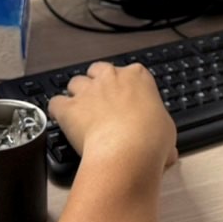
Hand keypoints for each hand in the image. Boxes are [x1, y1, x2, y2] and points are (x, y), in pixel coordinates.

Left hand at [49, 62, 176, 181]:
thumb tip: (166, 149)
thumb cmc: (151, 140)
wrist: (128, 151)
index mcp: (139, 77)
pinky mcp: (69, 107)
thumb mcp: (167, 130)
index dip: (126, 87)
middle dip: (98, 83)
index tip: (127, 100)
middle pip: (99, 70)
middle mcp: (111, 77)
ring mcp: (88, 90)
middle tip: (102, 102)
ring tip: (81, 113)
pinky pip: (55, 102)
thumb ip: (159, 128)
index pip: (130, 72)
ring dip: (77, 95)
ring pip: (75, 82)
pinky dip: (57, 110)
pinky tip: (62, 120)